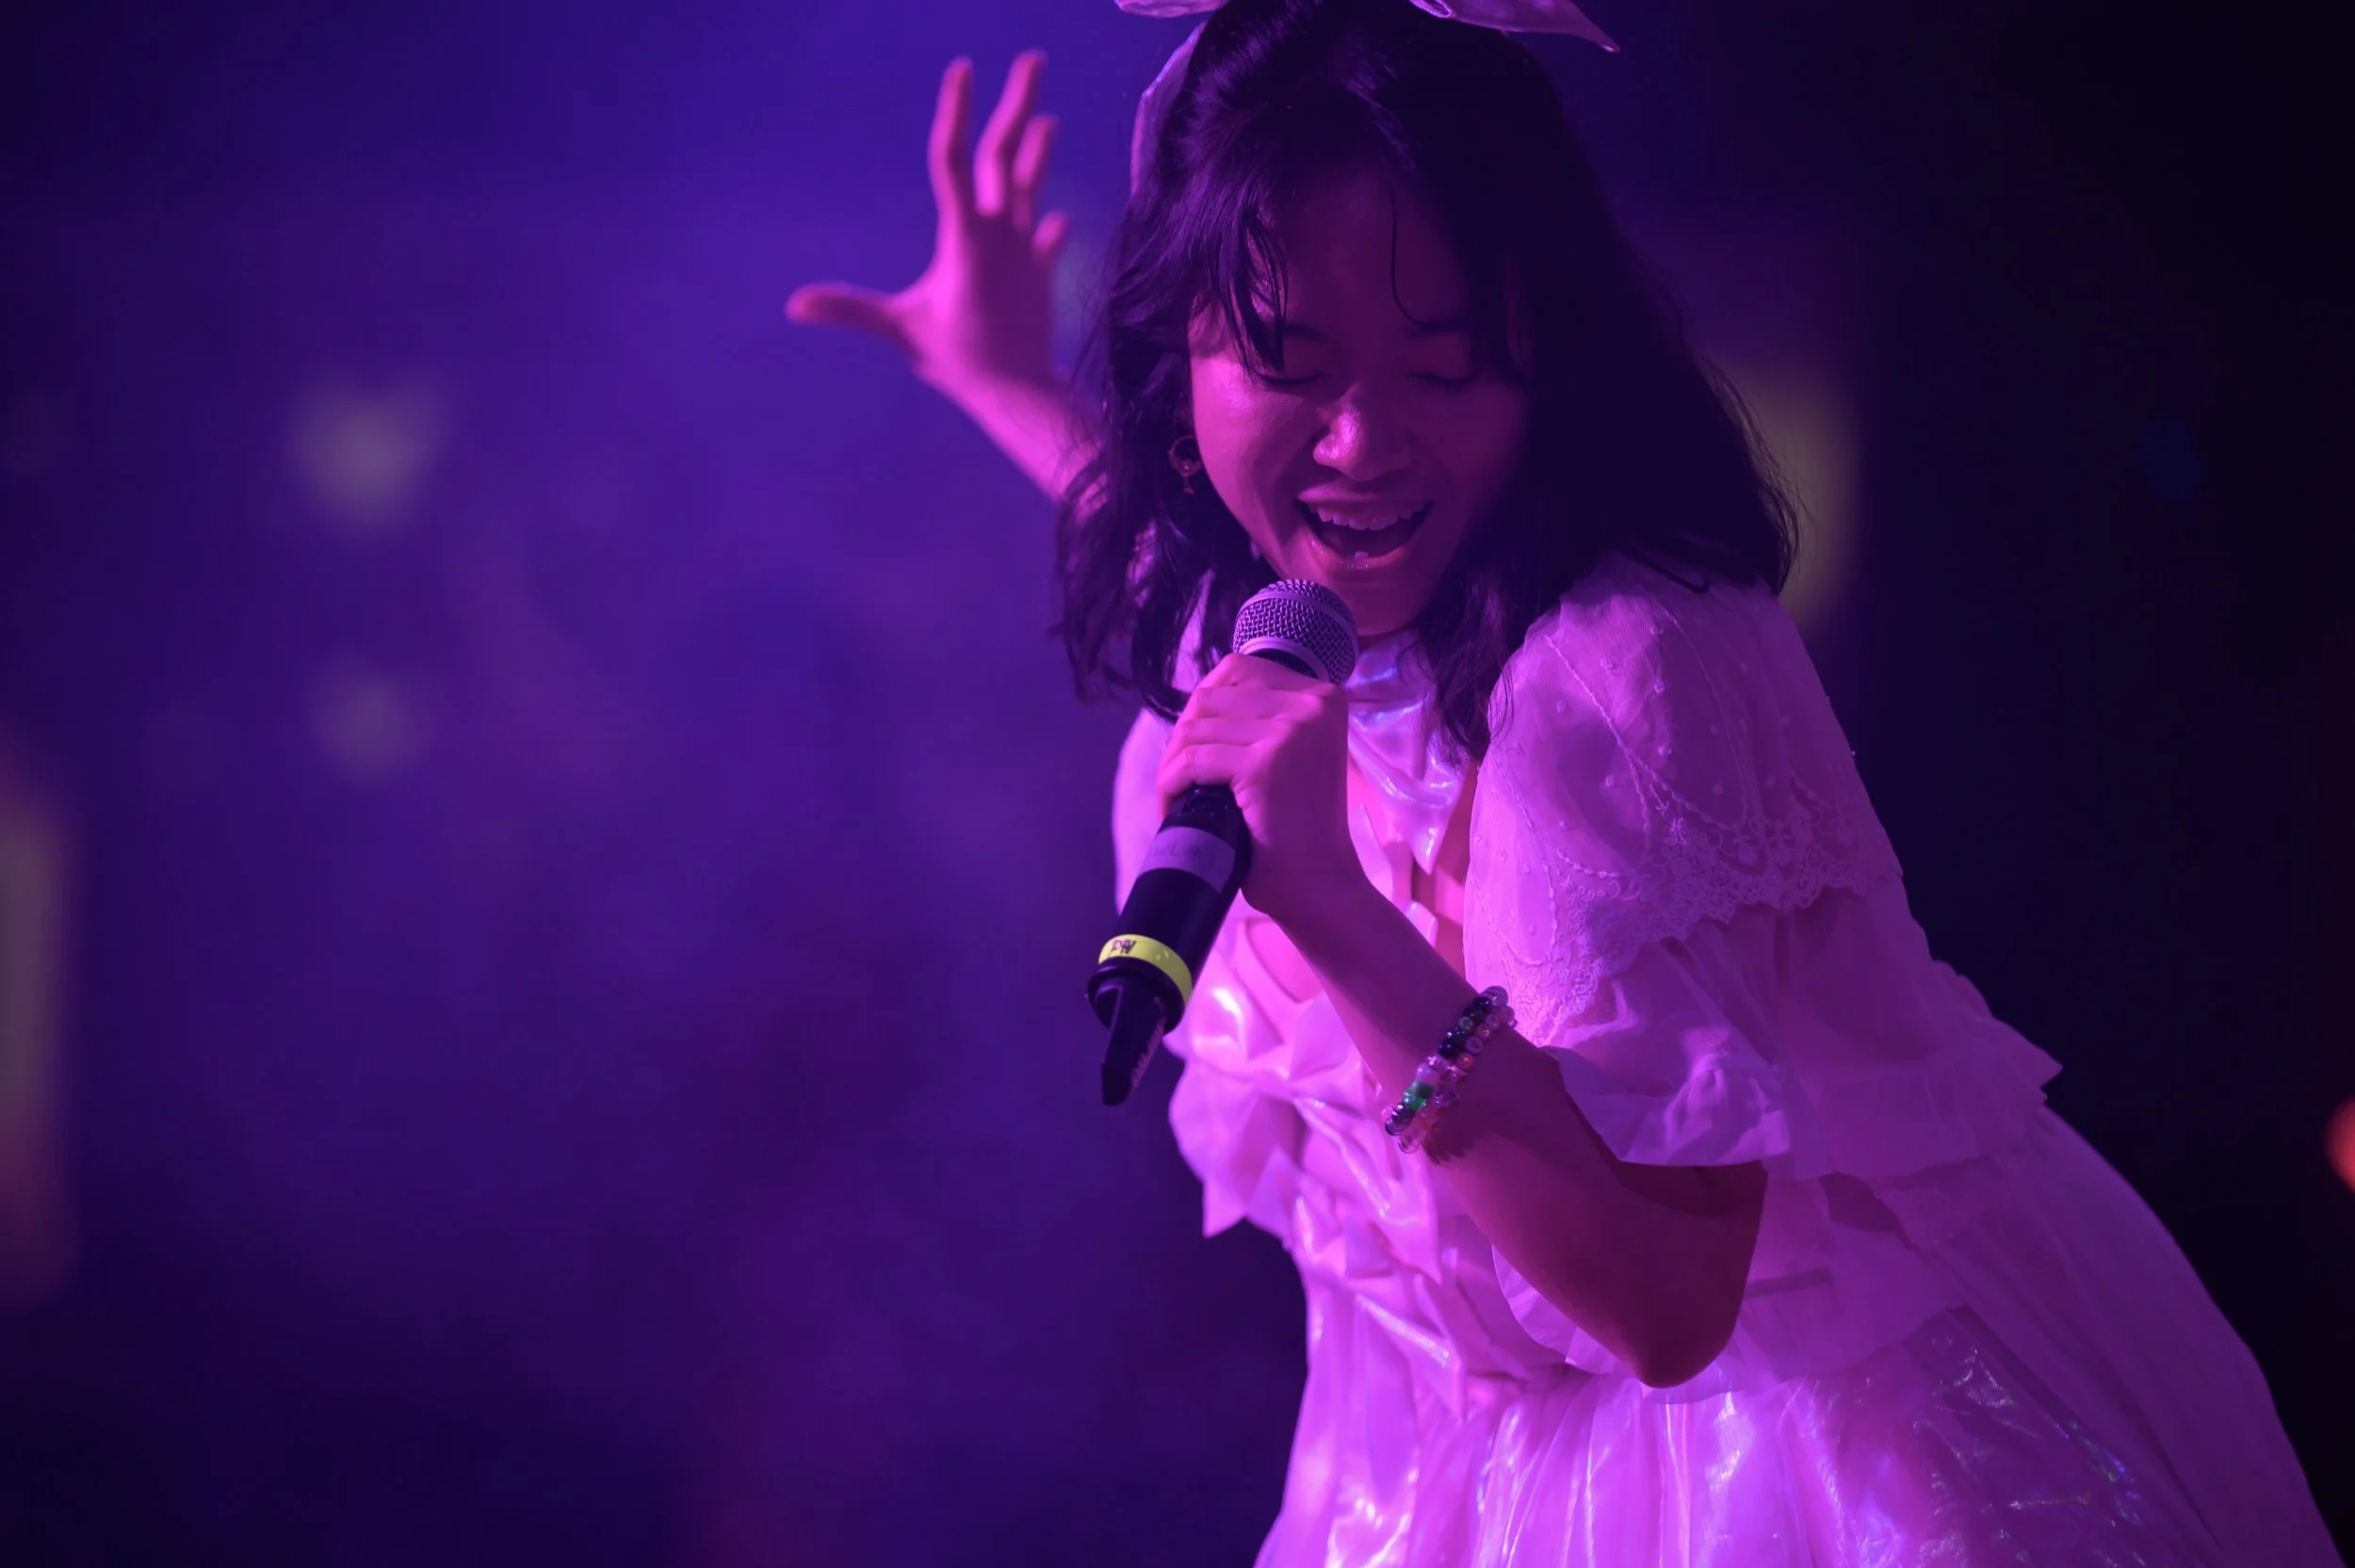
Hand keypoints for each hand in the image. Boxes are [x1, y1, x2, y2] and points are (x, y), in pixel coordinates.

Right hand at [786, 52, 1068, 399]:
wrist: (1022, 391)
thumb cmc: (960, 361)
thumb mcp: (902, 331)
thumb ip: (851, 310)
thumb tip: (795, 304)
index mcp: (964, 236)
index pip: (952, 160)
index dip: (955, 111)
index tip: (962, 69)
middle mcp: (1000, 233)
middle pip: (1003, 156)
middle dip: (1015, 104)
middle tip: (1033, 59)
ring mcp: (1024, 250)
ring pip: (1031, 187)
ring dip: (1038, 151)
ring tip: (1047, 117)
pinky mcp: (1040, 273)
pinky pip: (1046, 240)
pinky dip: (1049, 226)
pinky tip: (1056, 216)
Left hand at [1155, 655, 1370, 932]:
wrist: (1321, 884)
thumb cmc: (1300, 827)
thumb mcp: (1293, 755)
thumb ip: (1263, 720)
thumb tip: (1197, 706)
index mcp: (1323, 696)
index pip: (1238, 669)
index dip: (1204, 703)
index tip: (1194, 742)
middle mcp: (1312, 704)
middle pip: (1210, 697)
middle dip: (1182, 738)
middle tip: (1179, 778)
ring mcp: (1291, 732)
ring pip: (1194, 729)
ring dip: (1172, 766)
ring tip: (1175, 797)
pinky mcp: (1265, 765)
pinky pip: (1191, 761)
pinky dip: (1171, 786)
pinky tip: (1173, 808)